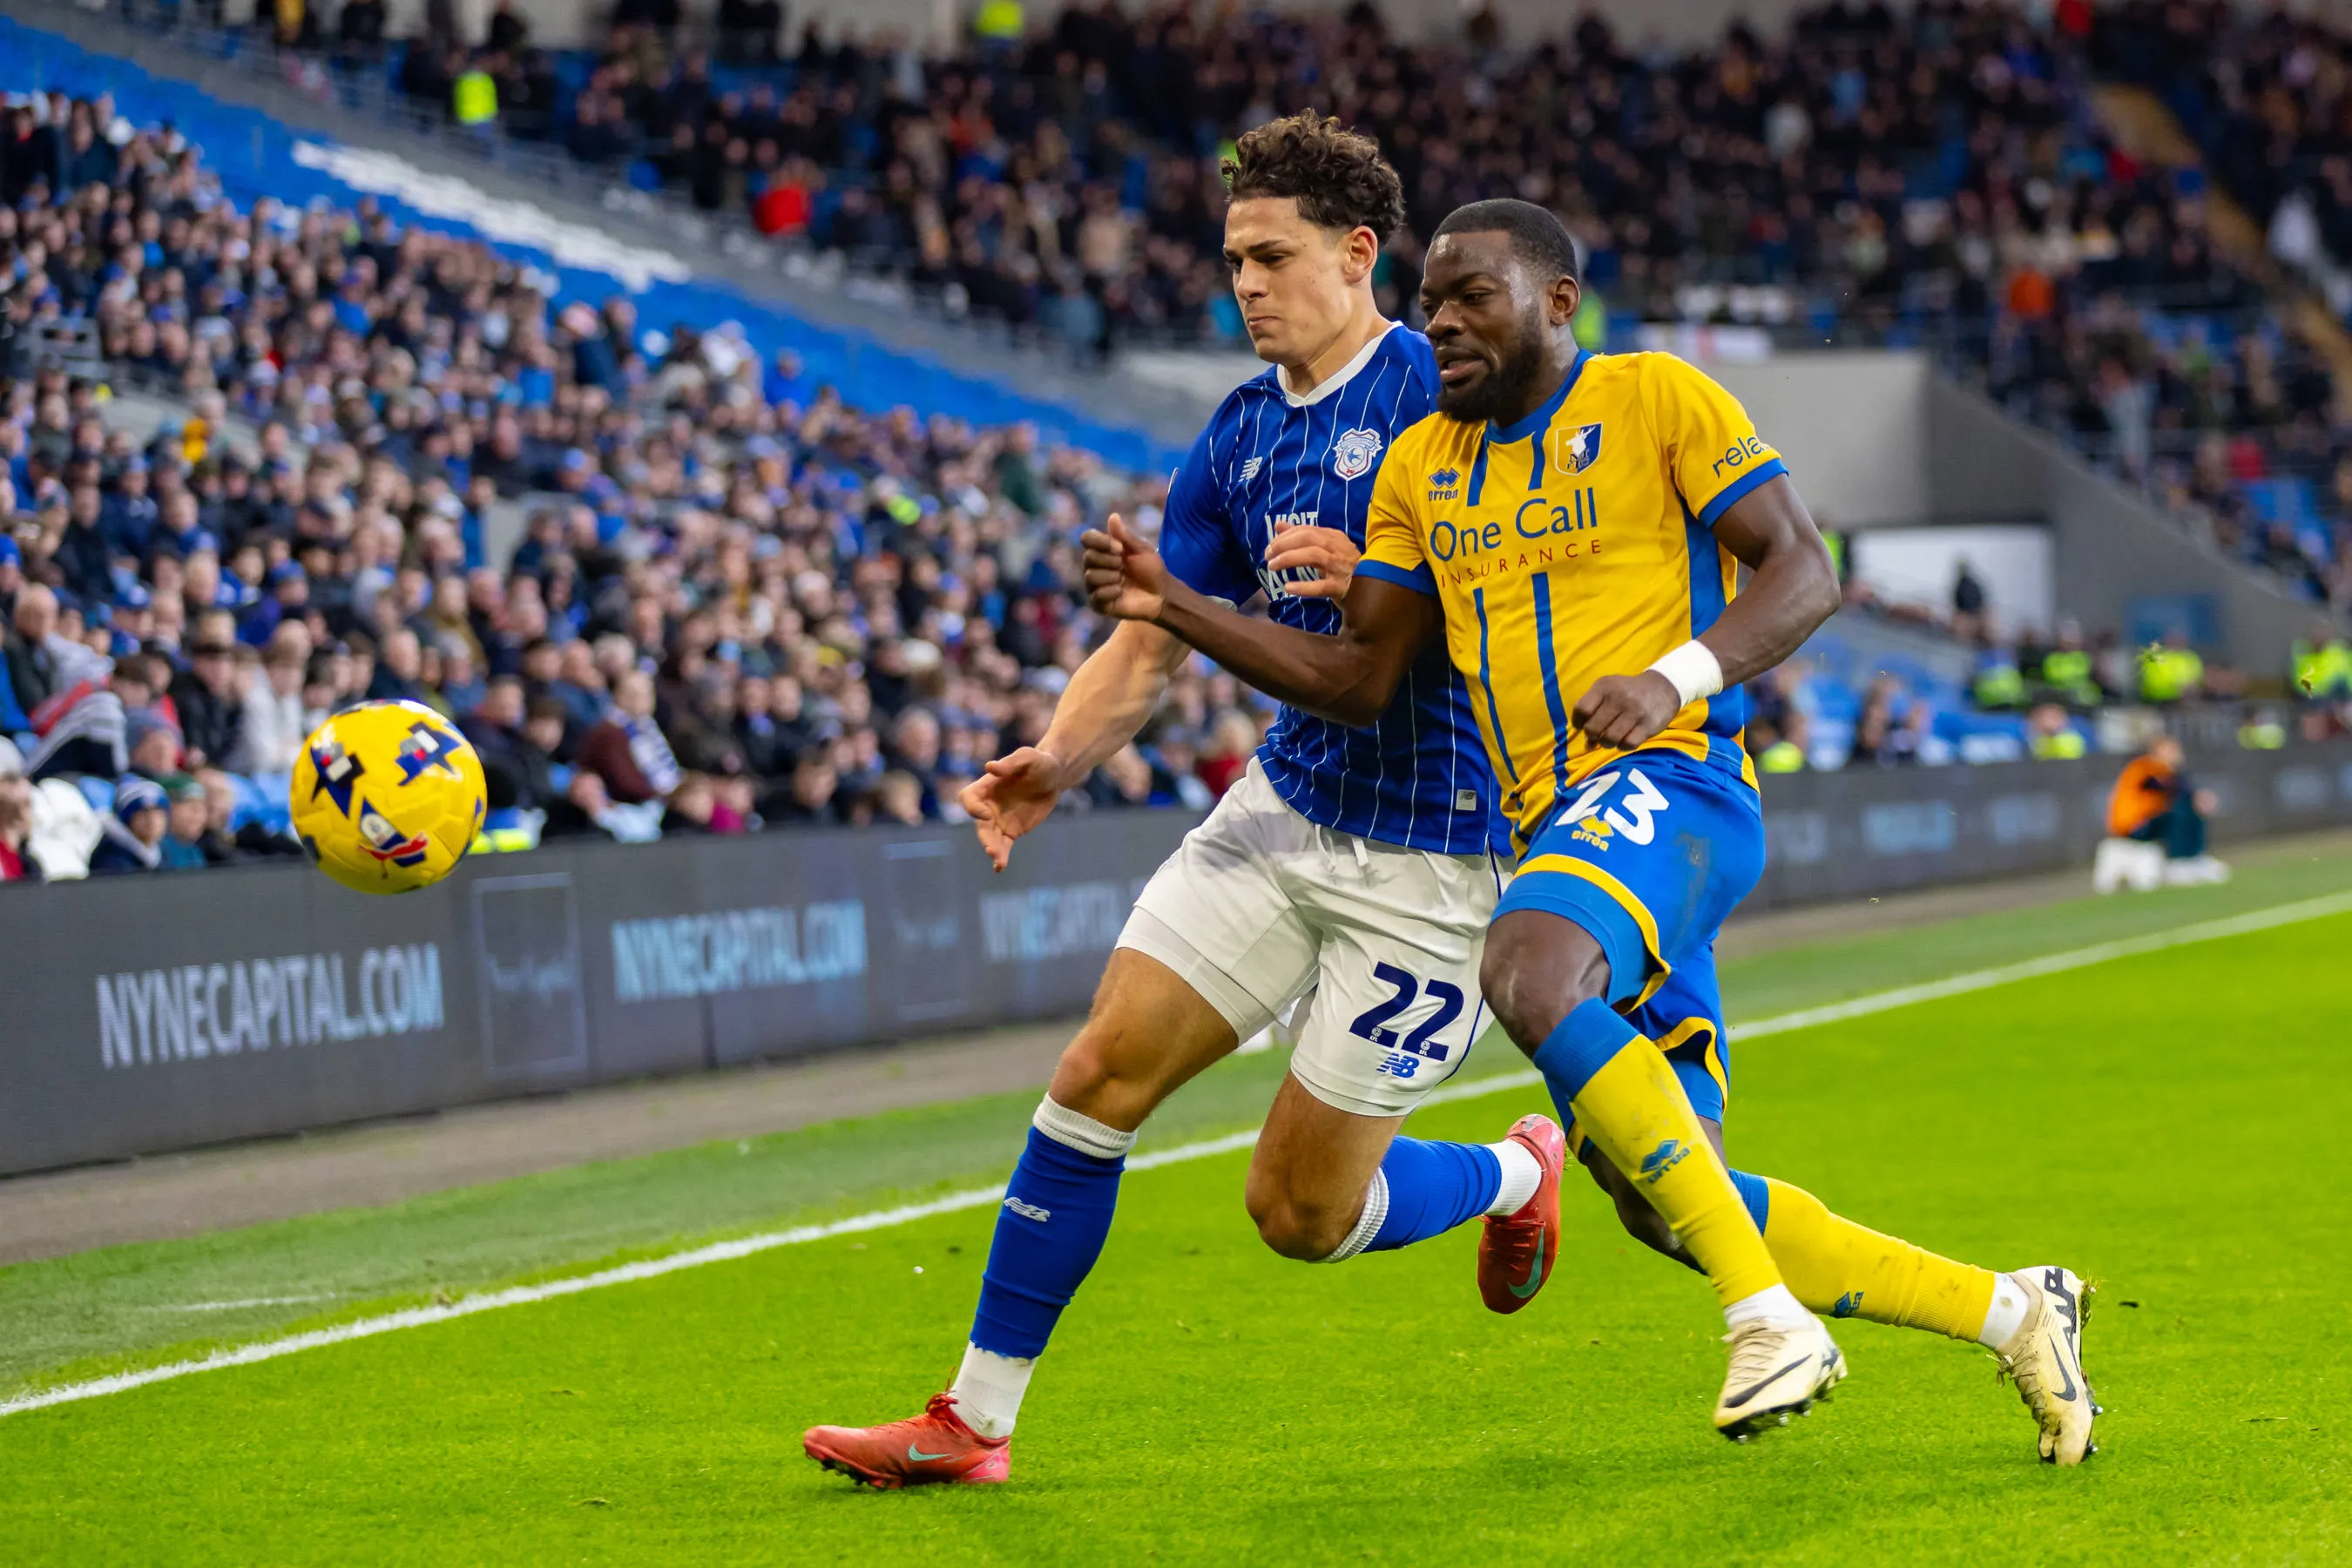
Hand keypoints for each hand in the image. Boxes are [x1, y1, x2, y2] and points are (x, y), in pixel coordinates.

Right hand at [959, 746, 1069, 870]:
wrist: (1054, 776)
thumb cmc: (1039, 762)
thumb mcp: (1028, 757)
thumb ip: (1010, 763)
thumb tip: (989, 767)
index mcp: (986, 786)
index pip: (968, 798)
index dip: (973, 808)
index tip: (987, 814)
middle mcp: (989, 804)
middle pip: (979, 824)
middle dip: (984, 836)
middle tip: (992, 848)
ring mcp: (999, 819)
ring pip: (990, 838)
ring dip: (993, 849)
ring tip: (999, 860)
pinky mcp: (1012, 831)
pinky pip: (1003, 846)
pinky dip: (1001, 856)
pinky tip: (999, 868)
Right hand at [1079, 513, 1167, 621]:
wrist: (1161, 594)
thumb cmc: (1151, 569)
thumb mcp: (1141, 549)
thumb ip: (1125, 536)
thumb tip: (1113, 516)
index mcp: (1103, 550)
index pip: (1087, 538)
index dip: (1100, 541)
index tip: (1119, 547)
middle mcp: (1094, 566)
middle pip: (1088, 557)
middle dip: (1111, 561)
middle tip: (1124, 566)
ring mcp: (1095, 585)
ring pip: (1091, 576)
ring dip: (1113, 577)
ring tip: (1123, 580)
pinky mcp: (1098, 603)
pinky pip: (1097, 594)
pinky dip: (1113, 592)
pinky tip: (1121, 592)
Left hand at [1263, 523, 1359, 599]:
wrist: (1373, 588)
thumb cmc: (1344, 568)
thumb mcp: (1324, 549)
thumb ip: (1302, 537)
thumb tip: (1278, 525)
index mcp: (1334, 537)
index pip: (1306, 530)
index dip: (1285, 536)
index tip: (1270, 546)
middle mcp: (1338, 549)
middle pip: (1308, 538)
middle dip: (1284, 544)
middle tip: (1268, 555)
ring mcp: (1341, 568)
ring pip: (1313, 556)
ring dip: (1289, 559)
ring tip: (1272, 567)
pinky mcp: (1341, 588)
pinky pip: (1321, 586)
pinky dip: (1303, 587)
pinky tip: (1288, 588)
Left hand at [1572, 672, 1683, 751]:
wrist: (1663, 687)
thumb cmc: (1628, 691)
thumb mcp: (1608, 690)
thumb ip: (1593, 712)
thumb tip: (1587, 744)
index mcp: (1604, 687)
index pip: (1581, 710)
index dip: (1578, 723)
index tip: (1583, 726)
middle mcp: (1619, 698)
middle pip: (1593, 728)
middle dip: (1592, 736)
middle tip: (1599, 735)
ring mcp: (1634, 712)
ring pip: (1609, 739)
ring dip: (1607, 743)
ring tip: (1612, 738)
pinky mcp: (1648, 725)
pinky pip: (1627, 744)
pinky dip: (1623, 746)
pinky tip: (1625, 739)